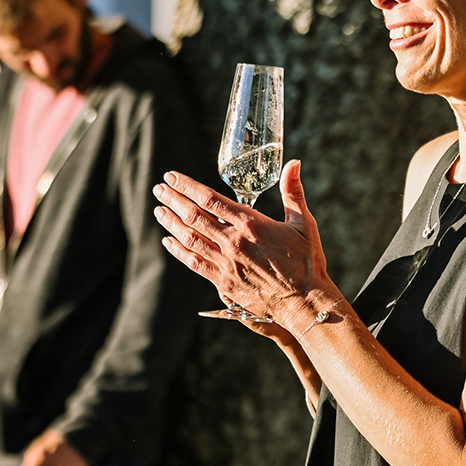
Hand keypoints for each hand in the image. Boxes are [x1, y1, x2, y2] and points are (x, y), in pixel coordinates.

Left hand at [153, 160, 335, 328]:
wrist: (304, 302)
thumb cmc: (307, 262)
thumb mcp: (303, 223)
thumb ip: (293, 192)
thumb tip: (294, 162)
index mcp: (251, 223)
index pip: (210, 199)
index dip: (187, 186)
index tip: (172, 177)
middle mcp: (234, 242)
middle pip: (194, 216)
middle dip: (173, 200)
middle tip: (159, 189)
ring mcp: (226, 263)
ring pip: (190, 238)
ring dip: (171, 222)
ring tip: (158, 210)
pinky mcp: (224, 283)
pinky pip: (195, 263)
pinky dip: (179, 251)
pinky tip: (168, 242)